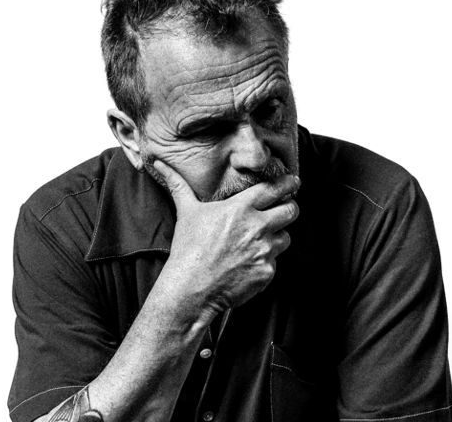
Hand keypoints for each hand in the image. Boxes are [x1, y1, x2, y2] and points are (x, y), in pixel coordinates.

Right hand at [151, 160, 299, 312]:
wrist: (191, 289)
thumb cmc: (188, 249)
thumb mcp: (186, 212)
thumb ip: (178, 184)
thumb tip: (158, 161)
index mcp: (240, 208)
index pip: (275, 188)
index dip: (288, 183)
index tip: (293, 181)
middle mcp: (257, 226)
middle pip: (291, 210)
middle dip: (290, 208)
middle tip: (286, 209)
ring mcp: (264, 250)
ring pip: (286, 237)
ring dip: (277, 237)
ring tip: (258, 242)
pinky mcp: (267, 271)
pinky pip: (275, 262)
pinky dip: (265, 262)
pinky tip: (248, 264)